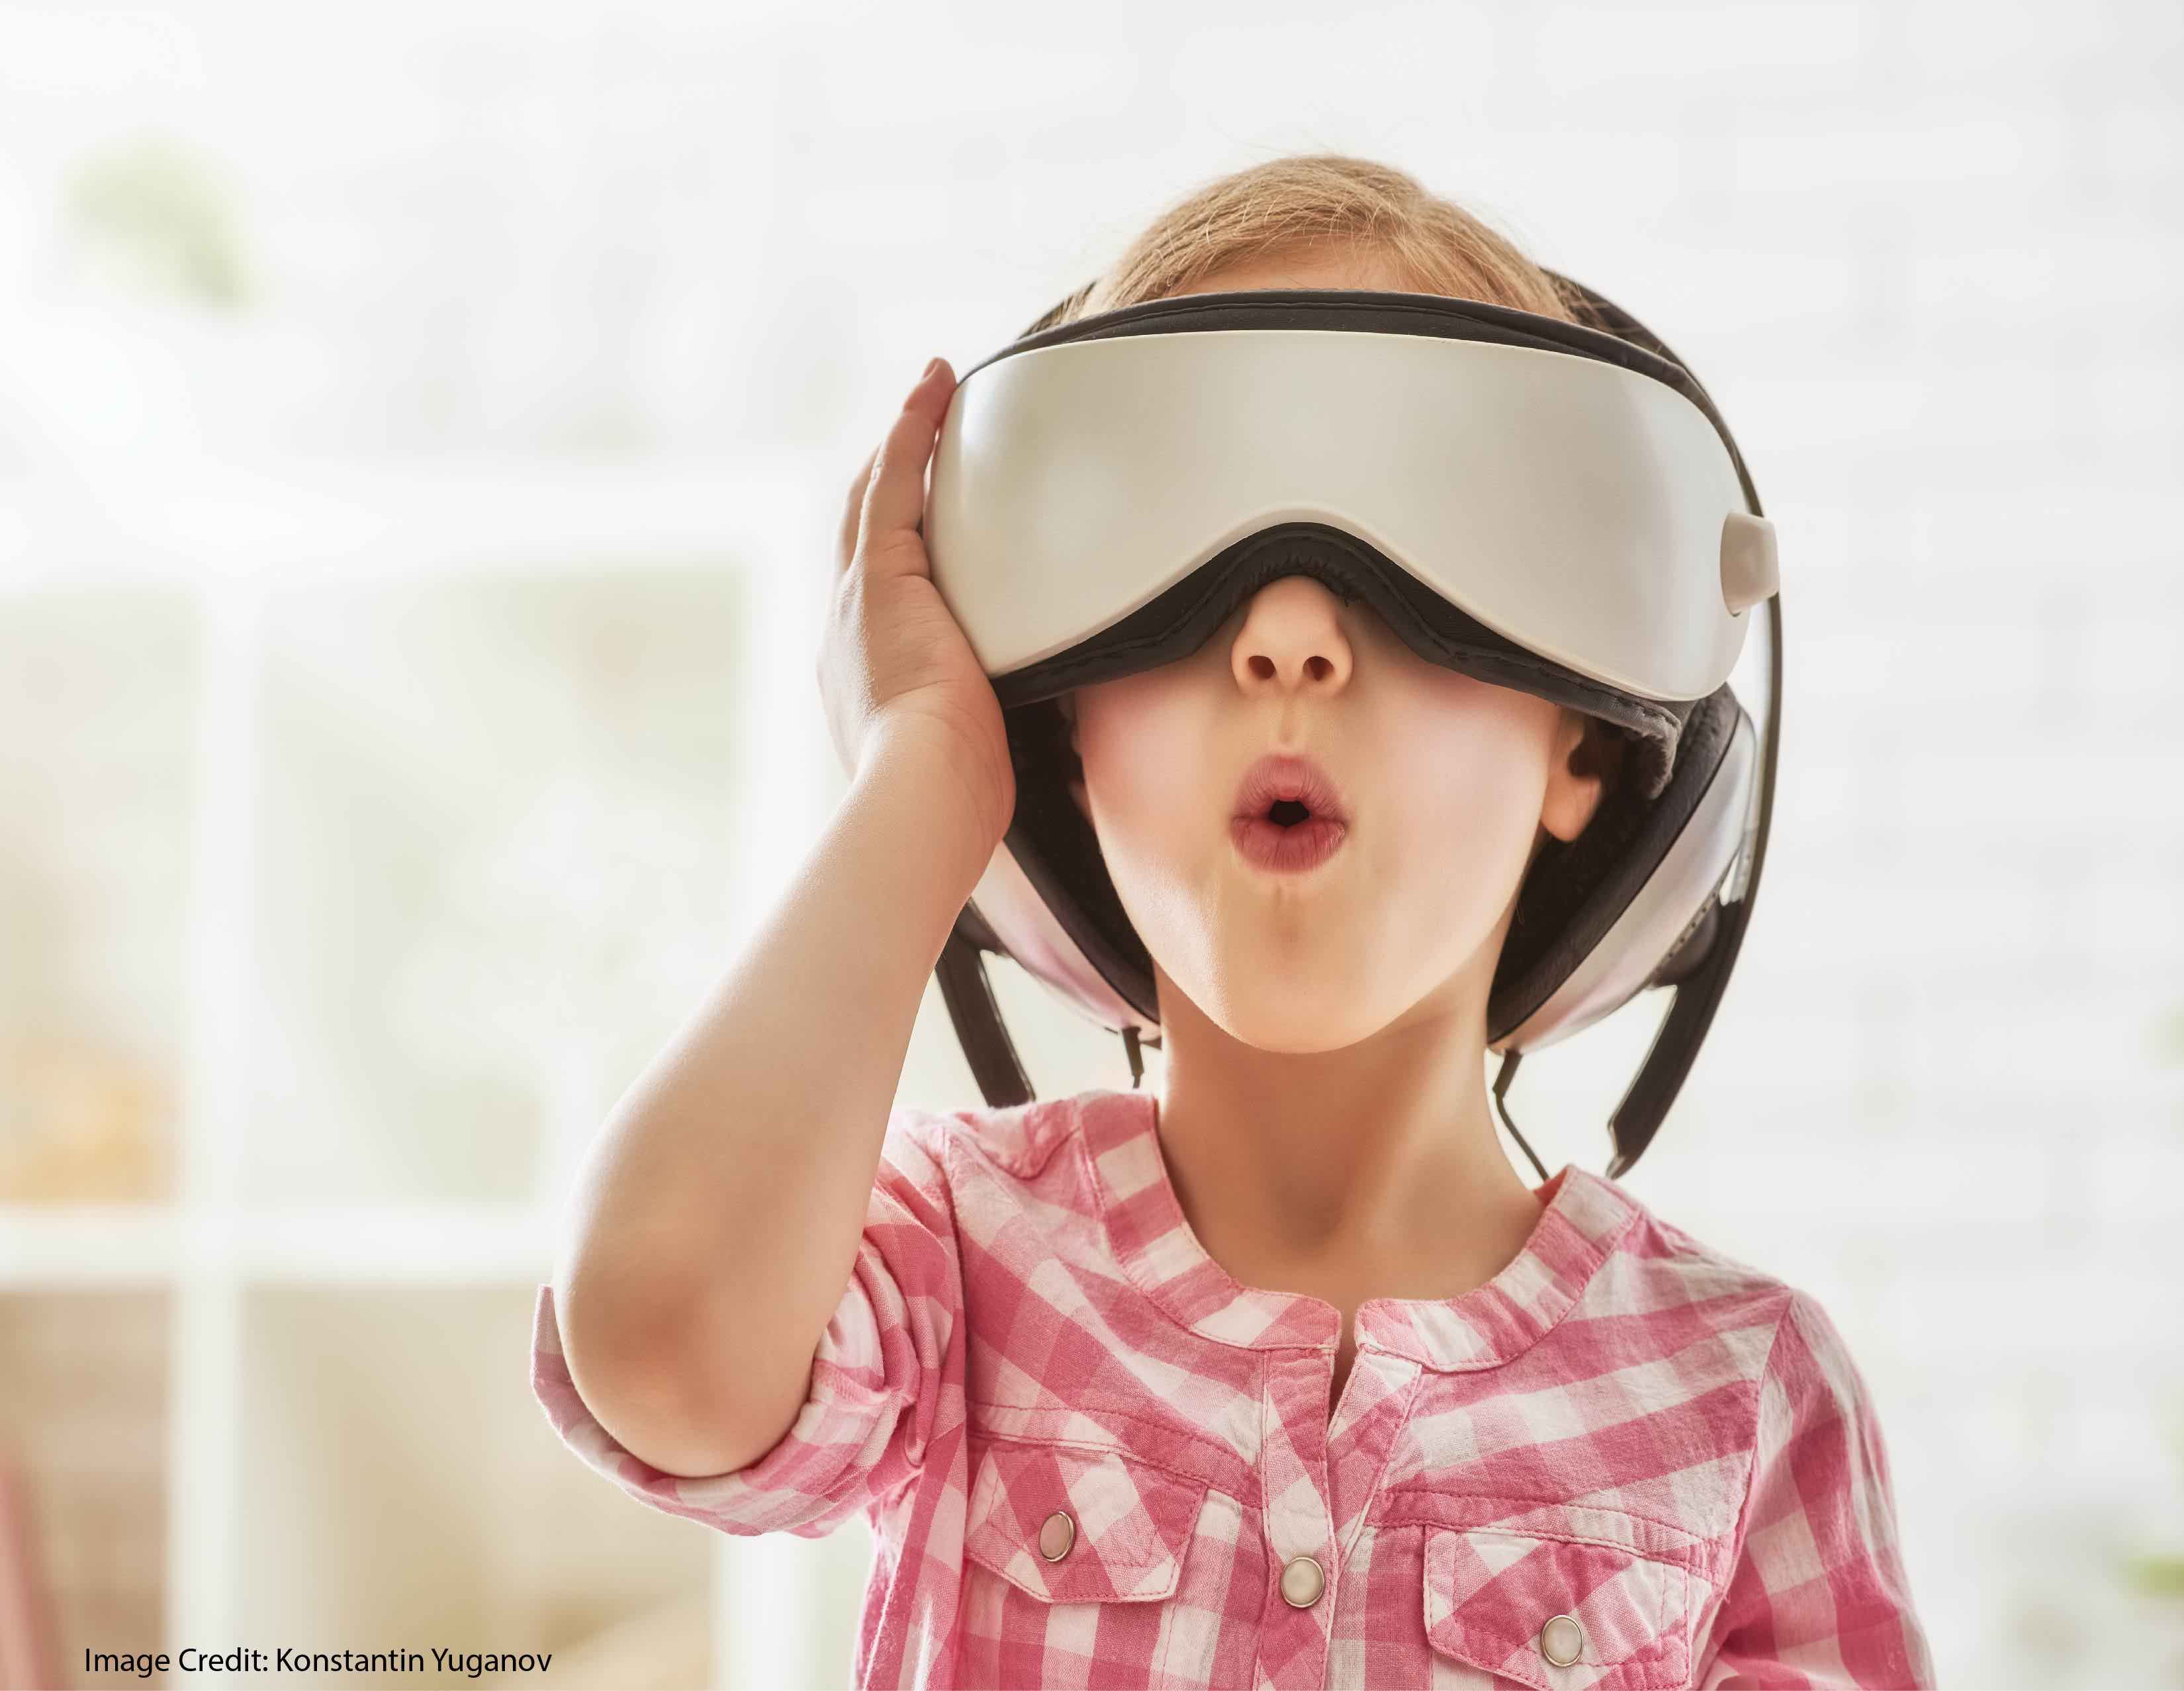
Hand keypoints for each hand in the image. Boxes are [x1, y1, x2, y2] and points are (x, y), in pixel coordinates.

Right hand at [818, 357, 1014, 845]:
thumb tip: (1056, 739)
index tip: (916, 524)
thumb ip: (997, 727)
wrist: (919, 793)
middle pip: (861, 535)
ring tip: (930, 397)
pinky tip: (933, 390)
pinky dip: (910, 432)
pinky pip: (893, 483)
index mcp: (865, 675)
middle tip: (912, 436)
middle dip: (884, 483)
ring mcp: (857, 600)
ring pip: (872, 500)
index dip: (892, 551)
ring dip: (900, 443)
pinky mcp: (881, 575)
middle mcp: (847, 631)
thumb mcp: (974, 751)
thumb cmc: (952, 797)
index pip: (877, 597)